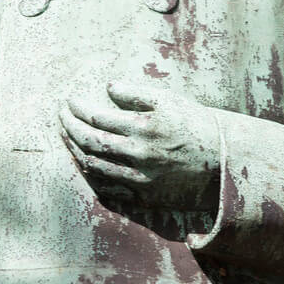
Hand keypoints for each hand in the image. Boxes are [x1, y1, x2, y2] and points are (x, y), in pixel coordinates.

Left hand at [59, 81, 220, 210]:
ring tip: (65, 134)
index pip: (96, 117)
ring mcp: (138, 178)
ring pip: (92, 165)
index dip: (77, 108)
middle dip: (68, 126)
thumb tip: (108, 87)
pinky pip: (106, 186)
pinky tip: (81, 160)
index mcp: (143, 128)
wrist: (223, 162)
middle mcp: (138, 154)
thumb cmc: (195, 125)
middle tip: (60, 115)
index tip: (69, 100)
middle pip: (89, 141)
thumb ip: (136, 94)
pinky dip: (89, 173)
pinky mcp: (143, 195)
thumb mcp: (170, 101)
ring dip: (73, 149)